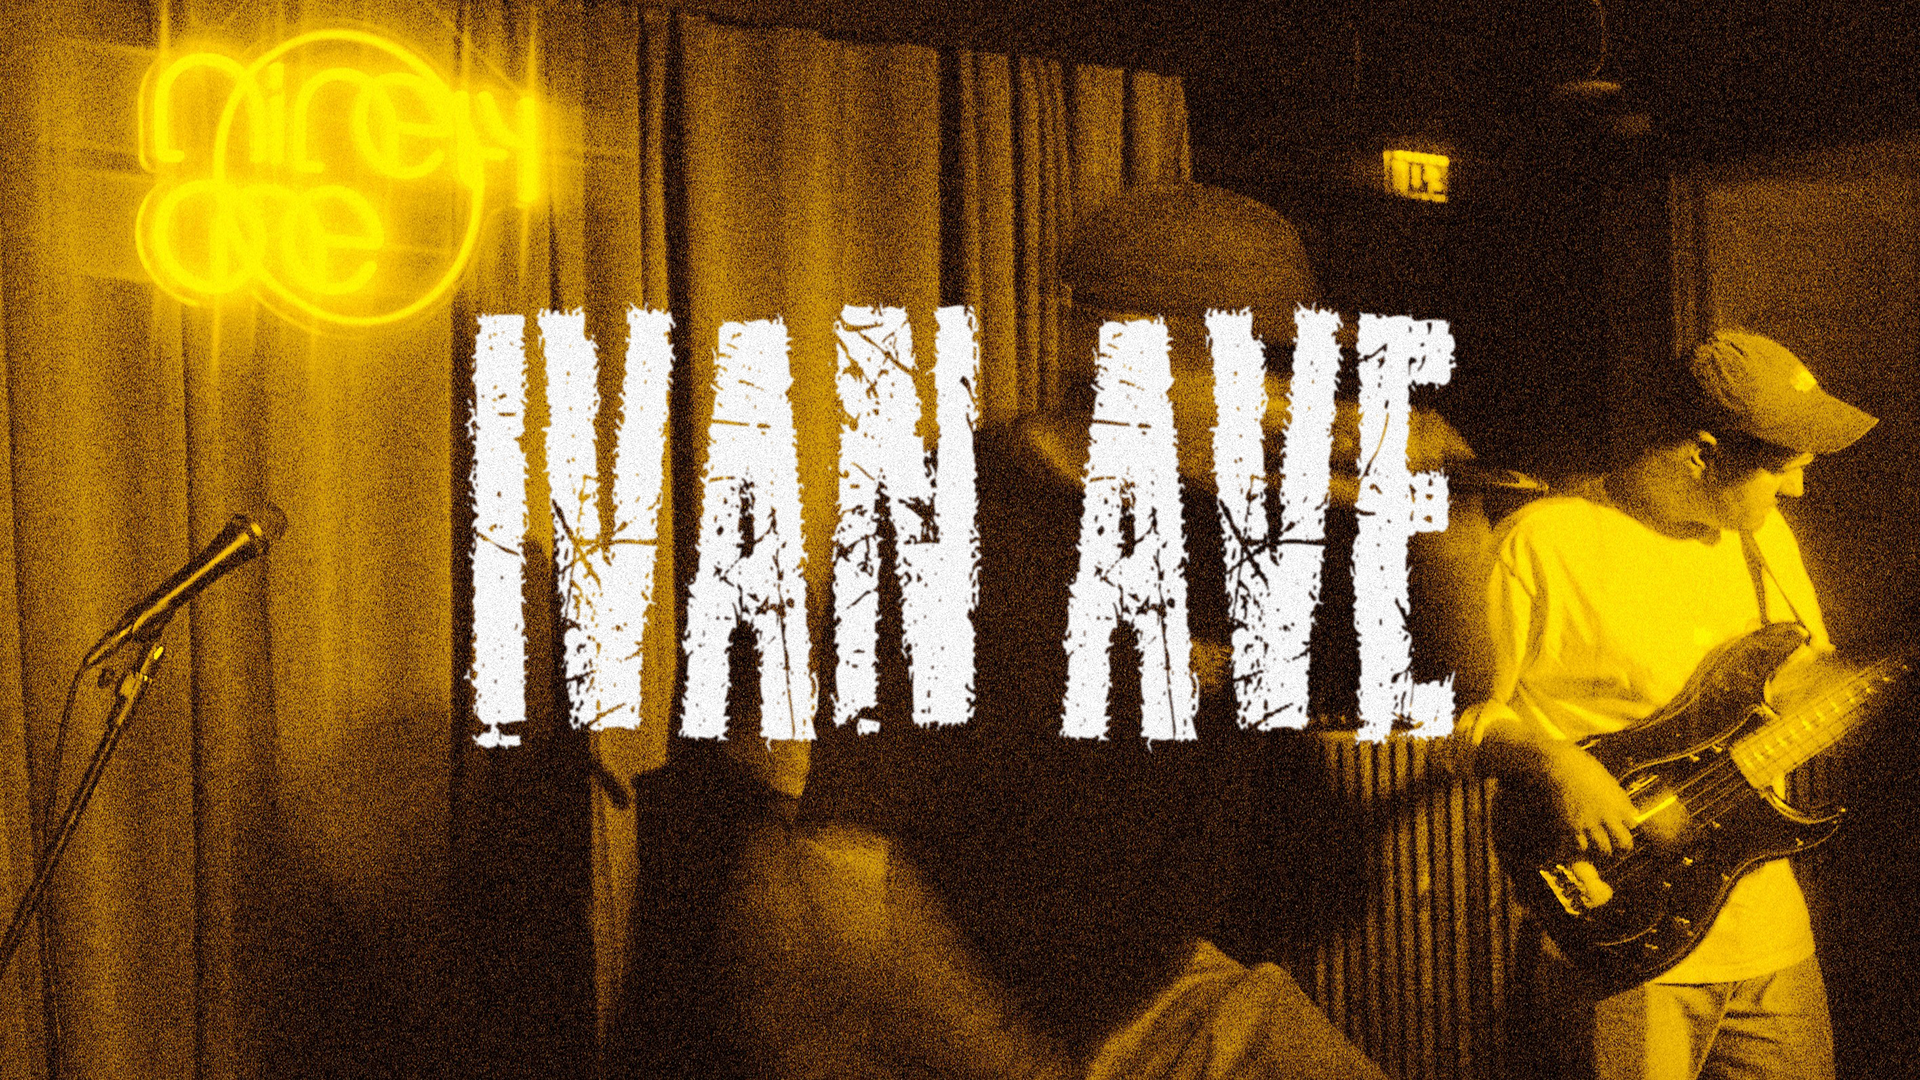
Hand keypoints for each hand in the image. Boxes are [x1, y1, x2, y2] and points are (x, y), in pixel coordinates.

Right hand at [1533, 741, 1639, 855]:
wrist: (1558, 765)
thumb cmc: (1582, 766)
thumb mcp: (1607, 779)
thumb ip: (1620, 798)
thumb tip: (1631, 811)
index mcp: (1618, 802)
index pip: (1633, 823)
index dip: (1628, 824)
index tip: (1623, 824)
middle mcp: (1608, 815)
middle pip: (1624, 842)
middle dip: (1624, 845)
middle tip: (1620, 845)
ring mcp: (1590, 822)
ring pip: (1604, 848)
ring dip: (1604, 847)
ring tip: (1600, 846)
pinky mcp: (1572, 826)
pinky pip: (1582, 845)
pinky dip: (1583, 845)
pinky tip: (1581, 839)